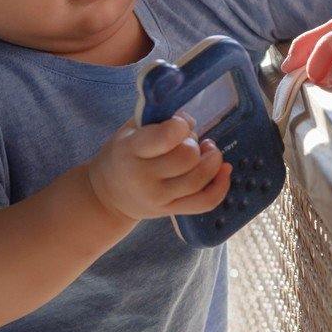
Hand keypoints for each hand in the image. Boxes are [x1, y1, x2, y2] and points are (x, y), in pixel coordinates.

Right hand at [86, 114, 231, 220]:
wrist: (107, 195)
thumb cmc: (123, 155)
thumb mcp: (129, 131)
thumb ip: (157, 120)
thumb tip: (190, 120)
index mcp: (130, 150)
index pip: (166, 137)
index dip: (182, 125)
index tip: (180, 124)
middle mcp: (143, 177)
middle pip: (187, 157)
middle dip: (195, 144)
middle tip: (189, 141)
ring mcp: (158, 198)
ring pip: (199, 179)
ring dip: (212, 160)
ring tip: (209, 151)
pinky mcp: (171, 211)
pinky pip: (205, 202)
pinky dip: (221, 185)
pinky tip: (224, 170)